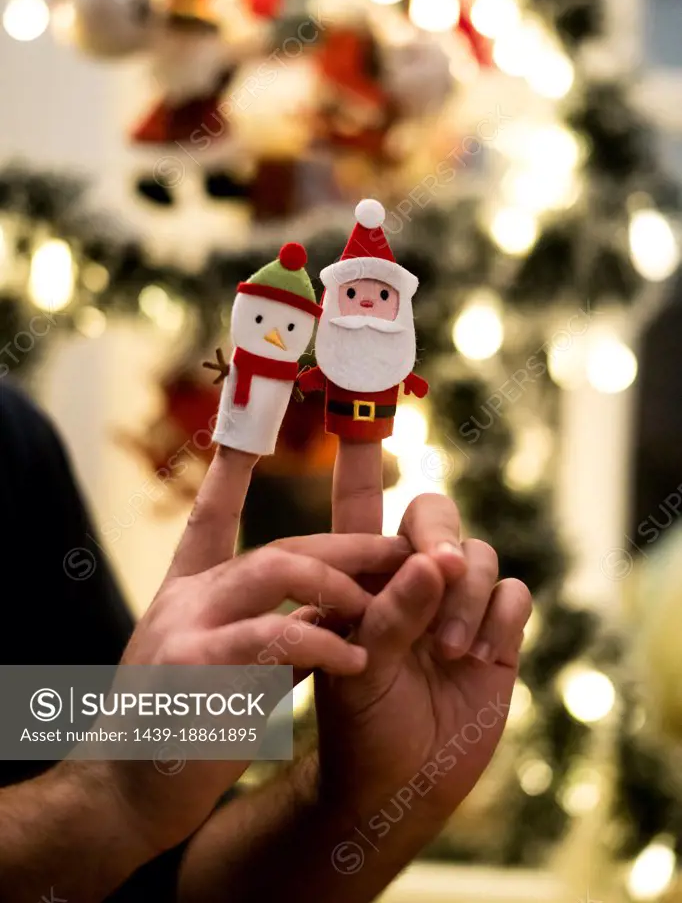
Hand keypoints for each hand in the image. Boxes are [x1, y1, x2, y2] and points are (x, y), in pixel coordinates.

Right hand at [105, 447, 409, 855]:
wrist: (121, 793)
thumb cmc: (178, 728)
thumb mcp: (225, 666)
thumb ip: (275, 633)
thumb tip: (335, 610)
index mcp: (187, 592)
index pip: (212, 516)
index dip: (235, 469)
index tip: (256, 428)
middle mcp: (185, 598)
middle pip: (279, 545)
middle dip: (347, 545)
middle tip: (401, 548)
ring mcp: (185, 627)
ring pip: (274, 570)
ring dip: (339, 582)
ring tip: (380, 604)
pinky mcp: (194, 668)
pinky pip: (274, 638)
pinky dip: (323, 642)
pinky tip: (359, 657)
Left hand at [315, 445, 531, 847]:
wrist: (395, 785)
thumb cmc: (356, 723)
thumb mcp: (354, 668)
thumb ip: (389, 613)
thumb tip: (436, 561)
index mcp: (362, 573)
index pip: (359, 500)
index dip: (359, 455)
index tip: (358, 408)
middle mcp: (411, 577)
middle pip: (435, 514)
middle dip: (438, 537)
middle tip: (439, 568)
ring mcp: (457, 603)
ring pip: (480, 556)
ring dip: (466, 597)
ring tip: (448, 650)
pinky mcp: (498, 631)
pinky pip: (516, 593)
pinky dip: (499, 618)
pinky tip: (478, 658)